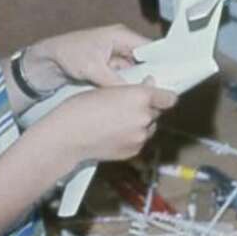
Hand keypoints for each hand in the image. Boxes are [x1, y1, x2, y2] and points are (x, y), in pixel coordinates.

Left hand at [27, 24, 150, 87]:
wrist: (46, 61)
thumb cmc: (67, 54)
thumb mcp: (93, 69)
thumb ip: (115, 81)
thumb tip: (135, 94)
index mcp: (121, 35)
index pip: (150, 47)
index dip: (162, 61)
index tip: (172, 77)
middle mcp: (122, 44)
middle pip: (146, 60)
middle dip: (151, 75)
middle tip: (159, 92)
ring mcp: (116, 57)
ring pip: (136, 71)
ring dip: (139, 82)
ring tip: (148, 96)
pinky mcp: (109, 68)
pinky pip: (125, 77)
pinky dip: (127, 86)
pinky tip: (133, 97)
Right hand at [47, 79, 177, 162]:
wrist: (67, 137)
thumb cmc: (81, 108)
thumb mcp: (107, 89)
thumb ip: (133, 89)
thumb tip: (150, 84)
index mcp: (140, 97)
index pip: (169, 98)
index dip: (164, 96)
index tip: (158, 95)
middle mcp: (145, 117)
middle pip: (157, 112)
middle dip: (147, 109)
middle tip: (128, 107)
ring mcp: (140, 137)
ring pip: (148, 127)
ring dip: (141, 123)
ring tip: (119, 121)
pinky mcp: (134, 151)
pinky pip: (139, 141)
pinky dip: (132, 137)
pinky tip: (115, 133)